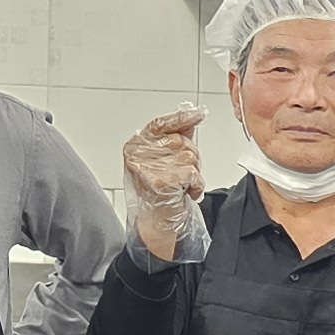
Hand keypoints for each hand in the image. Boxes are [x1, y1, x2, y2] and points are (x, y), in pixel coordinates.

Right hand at [119, 107, 204, 258]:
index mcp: (136, 145)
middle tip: (183, 175)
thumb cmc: (160, 190)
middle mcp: (137, 154)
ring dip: (194, 173)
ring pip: (188, 156)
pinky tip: (186, 191)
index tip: (198, 113)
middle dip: (191, 157)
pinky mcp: (160, 181)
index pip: (160, 123)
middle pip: (180, 141)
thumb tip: (192, 118)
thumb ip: (176, 137)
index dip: (181, 117)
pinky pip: (191, 173)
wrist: (157, 221)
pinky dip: (196, 184)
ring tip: (183, 185)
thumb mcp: (165, 160)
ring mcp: (147, 167)